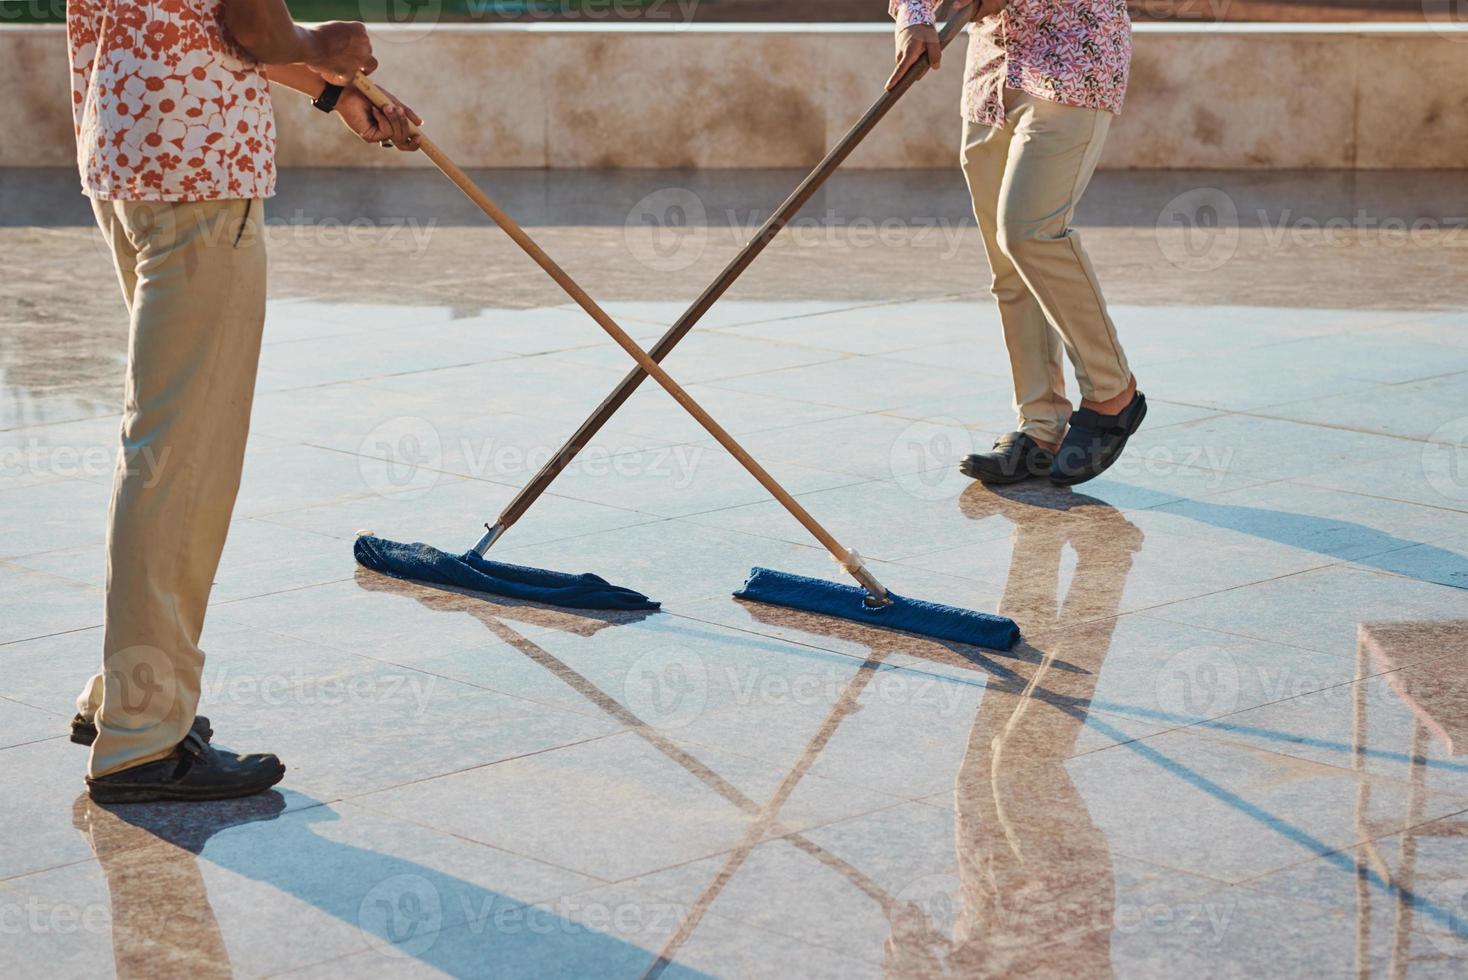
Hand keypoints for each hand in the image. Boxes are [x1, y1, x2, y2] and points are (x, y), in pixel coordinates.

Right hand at [303, 21, 376, 85]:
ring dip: (363, 68)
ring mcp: (360, 59)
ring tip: (349, 70)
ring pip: (371, 65)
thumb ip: (346, 36)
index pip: (364, 38)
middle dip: (360, 56)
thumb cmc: (316, 35)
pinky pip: (352, 78)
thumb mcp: (336, 28)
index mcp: (359, 29)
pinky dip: (343, 79)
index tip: (348, 48)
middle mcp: (364, 43)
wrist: (308, 45)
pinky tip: (332, 76)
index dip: (357, 45)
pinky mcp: (352, 73)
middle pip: (368, 51)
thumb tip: (347, 44)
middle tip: (348, 59)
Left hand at [335, 85, 421, 151]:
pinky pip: (386, 132)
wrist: (349, 91)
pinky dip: (384, 120)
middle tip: (398, 110)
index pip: (405, 141)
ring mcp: (376, 136)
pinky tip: (375, 110)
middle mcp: (384, 134)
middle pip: (403, 139)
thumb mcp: (391, 101)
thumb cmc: (368, 94)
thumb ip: (405, 112)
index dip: (414, 143)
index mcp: (390, 127)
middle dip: (404, 124)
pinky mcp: (369, 136)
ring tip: (387, 107)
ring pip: (396, 136)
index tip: (420, 137)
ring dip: (395, 121)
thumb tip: (419, 123)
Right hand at [884, 0, 1003, 91]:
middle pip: (911, 72)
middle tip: (927, 54)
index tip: (888, 87)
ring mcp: (899, 55)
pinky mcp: (899, 54)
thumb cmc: (924, 30)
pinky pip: (908, 63)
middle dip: (920, 68)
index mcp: (909, 52)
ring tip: (922, 49)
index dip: (895, 79)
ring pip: (910, 67)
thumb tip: (935, 67)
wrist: (912, 19)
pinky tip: (918, 50)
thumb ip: (935, 55)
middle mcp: (901, 55)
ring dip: (918, 63)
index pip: (901, 69)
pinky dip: (914, 59)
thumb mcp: (933, 40)